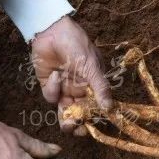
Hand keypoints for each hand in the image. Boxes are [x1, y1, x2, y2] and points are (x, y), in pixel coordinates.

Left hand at [31, 16, 112, 133]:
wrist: (51, 30)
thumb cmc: (76, 44)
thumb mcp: (91, 65)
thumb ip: (100, 87)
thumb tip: (110, 108)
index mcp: (93, 83)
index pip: (95, 105)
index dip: (94, 118)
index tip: (91, 127)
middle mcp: (79, 88)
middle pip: (79, 112)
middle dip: (78, 123)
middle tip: (77, 128)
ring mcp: (64, 87)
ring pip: (65, 110)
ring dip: (66, 119)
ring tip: (67, 124)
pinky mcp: (49, 85)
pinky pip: (51, 96)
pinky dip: (53, 89)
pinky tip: (56, 75)